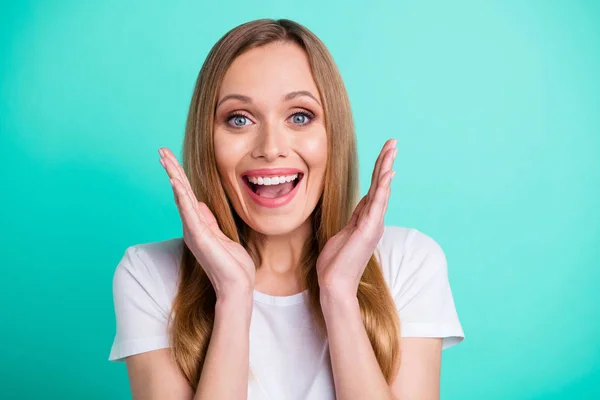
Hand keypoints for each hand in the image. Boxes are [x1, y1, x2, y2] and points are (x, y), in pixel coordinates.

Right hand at [158, 147, 255, 299]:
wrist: (236, 286)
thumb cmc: (232, 266)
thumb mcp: (222, 237)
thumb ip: (209, 221)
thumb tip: (200, 204)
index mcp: (198, 226)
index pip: (187, 195)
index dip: (179, 176)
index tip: (171, 159)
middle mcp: (192, 227)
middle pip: (181, 192)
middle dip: (172, 170)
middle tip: (161, 151)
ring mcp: (194, 231)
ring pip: (182, 198)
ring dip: (174, 176)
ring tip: (165, 158)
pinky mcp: (200, 237)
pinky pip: (189, 212)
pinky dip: (182, 196)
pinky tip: (175, 182)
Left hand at [316, 139, 396, 296]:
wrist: (335, 284)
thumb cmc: (335, 264)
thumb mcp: (341, 235)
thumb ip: (351, 221)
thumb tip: (355, 212)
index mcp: (366, 220)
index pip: (374, 190)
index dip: (379, 171)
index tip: (386, 154)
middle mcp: (373, 220)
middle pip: (380, 185)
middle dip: (386, 162)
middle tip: (393, 142)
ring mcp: (372, 224)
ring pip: (381, 189)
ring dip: (386, 167)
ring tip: (392, 148)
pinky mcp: (368, 229)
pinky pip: (377, 203)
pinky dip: (383, 187)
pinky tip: (388, 172)